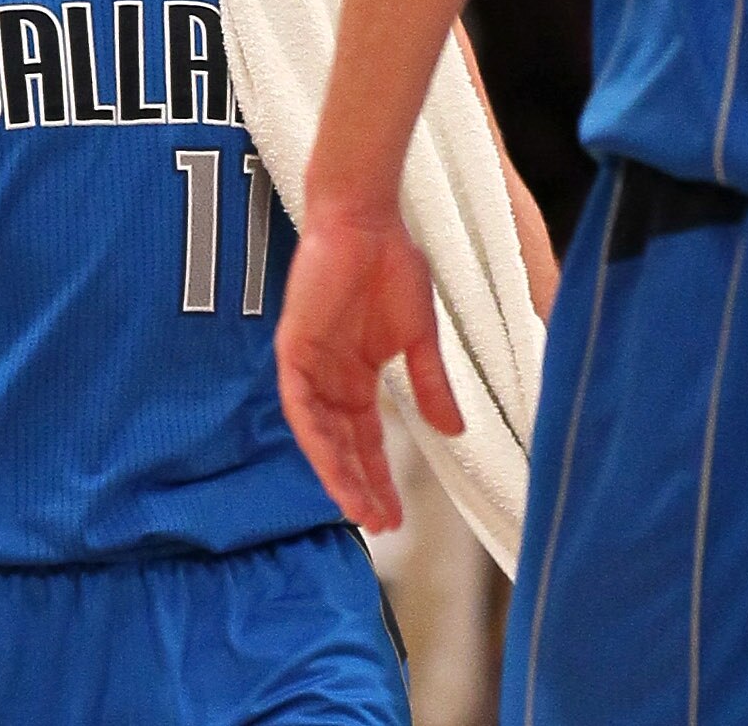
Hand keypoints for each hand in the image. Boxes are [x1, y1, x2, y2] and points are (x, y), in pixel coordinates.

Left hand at [273, 201, 460, 534]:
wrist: (368, 222)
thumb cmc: (393, 267)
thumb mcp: (419, 338)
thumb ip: (431, 386)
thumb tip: (454, 433)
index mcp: (358, 377)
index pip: (367, 441)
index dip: (381, 478)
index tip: (398, 517)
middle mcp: (331, 379)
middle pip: (343, 448)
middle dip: (361, 488)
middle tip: (381, 526)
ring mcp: (310, 367)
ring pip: (320, 437)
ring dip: (338, 474)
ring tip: (360, 511)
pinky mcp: (293, 351)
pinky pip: (300, 407)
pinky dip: (316, 440)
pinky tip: (333, 468)